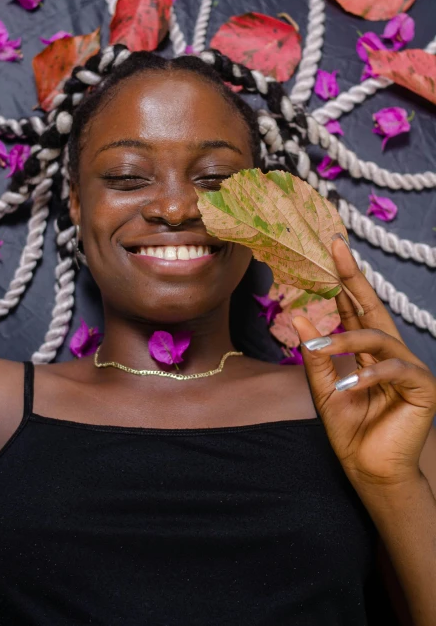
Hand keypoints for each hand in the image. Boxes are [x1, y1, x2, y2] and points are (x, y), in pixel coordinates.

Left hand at [292, 236, 435, 491]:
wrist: (370, 472)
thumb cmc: (351, 432)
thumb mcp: (325, 391)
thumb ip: (316, 357)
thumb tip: (300, 317)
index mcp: (369, 353)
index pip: (356, 310)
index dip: (345, 282)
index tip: (332, 250)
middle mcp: (390, 354)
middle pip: (373, 308)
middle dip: (355, 279)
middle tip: (337, 251)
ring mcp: (409, 369)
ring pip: (380, 338)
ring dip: (348, 340)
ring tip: (321, 348)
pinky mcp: (423, 388)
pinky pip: (396, 370)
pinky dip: (372, 375)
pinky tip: (352, 385)